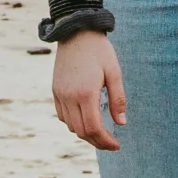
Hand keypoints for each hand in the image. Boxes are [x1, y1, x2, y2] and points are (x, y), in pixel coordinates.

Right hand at [50, 30, 125, 150]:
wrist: (76, 31)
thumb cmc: (99, 50)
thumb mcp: (114, 72)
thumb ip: (118, 99)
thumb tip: (121, 123)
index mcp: (86, 93)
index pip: (94, 128)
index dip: (106, 141)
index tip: (117, 145)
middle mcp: (69, 97)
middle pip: (82, 131)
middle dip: (97, 141)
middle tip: (111, 143)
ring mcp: (60, 95)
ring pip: (71, 126)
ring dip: (85, 134)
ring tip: (100, 133)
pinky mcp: (55, 91)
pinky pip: (63, 116)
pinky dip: (74, 124)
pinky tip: (85, 120)